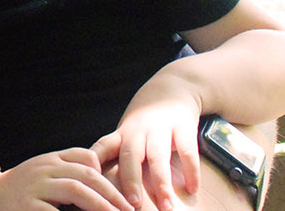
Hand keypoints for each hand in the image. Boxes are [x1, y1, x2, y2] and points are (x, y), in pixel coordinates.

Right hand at [0, 148, 132, 210]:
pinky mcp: (25, 206)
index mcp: (50, 159)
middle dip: (112, 192)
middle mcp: (43, 168)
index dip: (106, 174)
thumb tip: (100, 176)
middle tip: (131, 209)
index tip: (123, 194)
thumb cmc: (19, 189)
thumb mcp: (42, 173)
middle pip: (86, 174)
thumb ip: (66, 171)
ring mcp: (34, 186)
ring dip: (101, 204)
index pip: (85, 157)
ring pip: (76, 189)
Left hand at [92, 75, 201, 210]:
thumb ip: (116, 154)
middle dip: (131, 181)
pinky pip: (187, 151)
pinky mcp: (184, 126)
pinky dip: (191, 171)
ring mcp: (161, 127)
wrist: (174, 86)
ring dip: (161, 182)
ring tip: (166, 206)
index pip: (103, 147)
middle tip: (132, 205)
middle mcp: (139, 130)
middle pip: (130, 155)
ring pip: (158, 156)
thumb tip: (99, 183)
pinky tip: (192, 189)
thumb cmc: (146, 118)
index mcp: (122, 133)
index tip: (93, 185)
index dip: (95, 164)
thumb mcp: (128, 131)